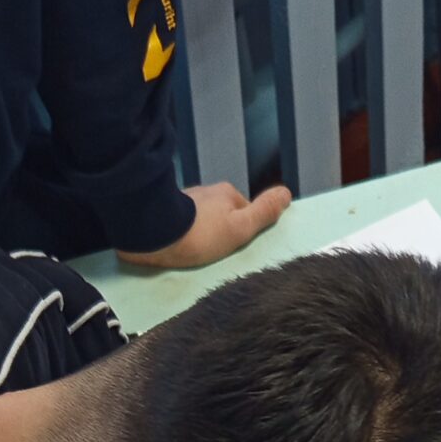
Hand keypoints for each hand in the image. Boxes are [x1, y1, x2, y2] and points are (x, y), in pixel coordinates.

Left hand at [116, 179, 291, 269]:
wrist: (154, 233)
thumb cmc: (201, 234)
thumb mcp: (240, 228)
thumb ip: (263, 212)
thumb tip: (286, 193)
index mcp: (226, 192)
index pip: (244, 210)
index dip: (244, 229)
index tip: (235, 246)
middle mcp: (205, 190)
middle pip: (221, 213)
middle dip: (220, 229)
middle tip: (214, 251)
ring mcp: (183, 199)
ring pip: (200, 217)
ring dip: (200, 230)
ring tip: (194, 250)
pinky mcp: (164, 211)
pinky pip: (181, 222)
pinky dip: (183, 232)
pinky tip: (178, 245)